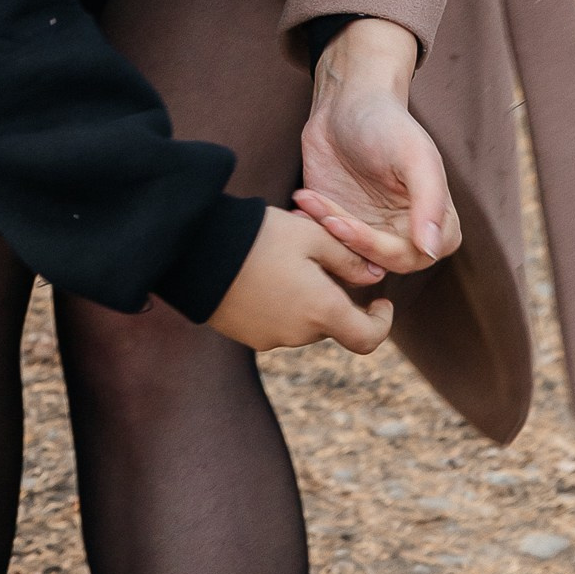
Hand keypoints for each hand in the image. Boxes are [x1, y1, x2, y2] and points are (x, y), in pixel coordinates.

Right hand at [208, 205, 391, 356]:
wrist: (194, 249)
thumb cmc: (259, 237)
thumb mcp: (312, 235)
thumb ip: (349, 259)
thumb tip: (374, 276)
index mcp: (322, 312)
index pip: (367, 338)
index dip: (381, 323)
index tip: (381, 301)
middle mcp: (298, 334)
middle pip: (330, 322)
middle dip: (332, 295)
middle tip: (318, 254)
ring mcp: (268, 338)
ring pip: (302, 321)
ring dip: (303, 297)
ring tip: (283, 257)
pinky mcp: (243, 334)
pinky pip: (274, 321)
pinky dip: (279, 303)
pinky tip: (261, 270)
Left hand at [296, 16, 461, 273]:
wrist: (346, 103)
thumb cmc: (388, 123)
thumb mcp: (415, 155)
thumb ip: (430, 201)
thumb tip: (431, 249)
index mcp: (435, 223)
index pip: (409, 258)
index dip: (376, 247)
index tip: (344, 223)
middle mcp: (405, 233)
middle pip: (376, 263)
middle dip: (345, 240)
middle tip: (322, 212)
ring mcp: (371, 231)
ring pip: (347, 256)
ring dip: (325, 234)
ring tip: (308, 200)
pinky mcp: (340, 224)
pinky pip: (326, 242)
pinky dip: (310, 228)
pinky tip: (301, 203)